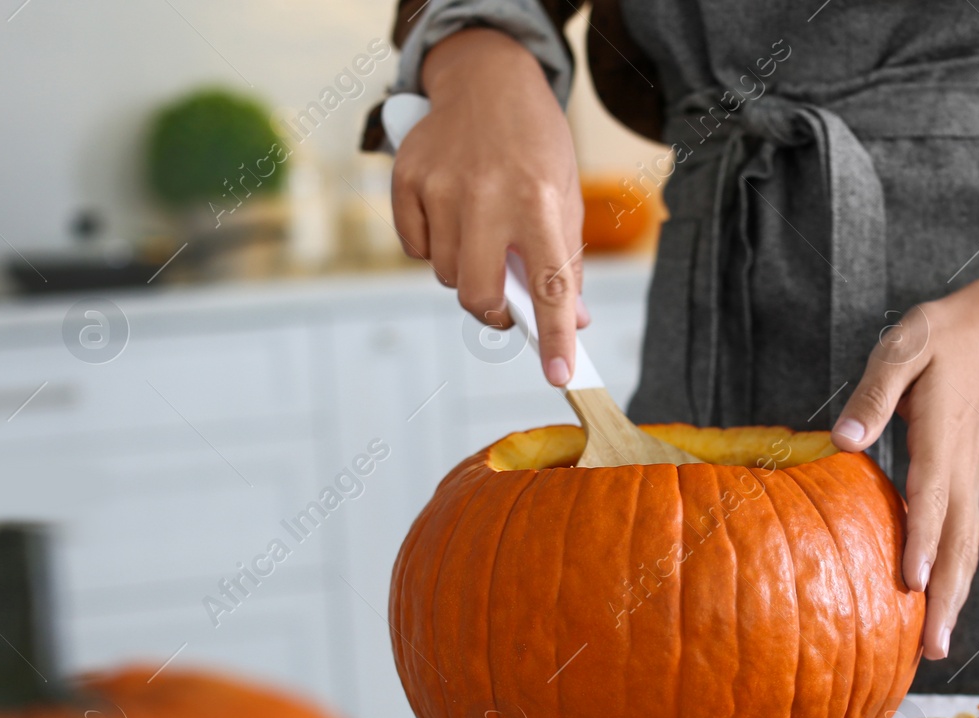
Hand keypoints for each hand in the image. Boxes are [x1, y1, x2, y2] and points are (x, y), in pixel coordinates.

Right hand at [392, 28, 588, 384]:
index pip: (549, 286)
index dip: (555, 338)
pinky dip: (434, 245)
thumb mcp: (564, 196)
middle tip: (506, 301)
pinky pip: (416, 248)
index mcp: (537, 202)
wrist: (487, 79)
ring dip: (466, 271)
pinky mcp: (406, 180)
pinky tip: (451, 214)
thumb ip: (565, 261)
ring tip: (482, 234)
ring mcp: (440, 188)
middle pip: (478, 295)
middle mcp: (486, 196)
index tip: (560, 376)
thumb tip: (572, 321)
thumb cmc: (533, 145)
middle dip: (493, 310)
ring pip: (446, 274)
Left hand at [831, 226, 978, 659]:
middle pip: (959, 541)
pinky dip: (956, 578)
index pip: (932, 495)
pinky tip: (939, 609)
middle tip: (934, 647)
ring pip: (966, 548)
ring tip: (938, 647)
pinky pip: (963, 539)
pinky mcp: (965, 485)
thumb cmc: (938, 338)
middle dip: (948, 596)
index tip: (914, 582)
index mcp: (940, 434)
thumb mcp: (903, 347)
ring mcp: (968, 479)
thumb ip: (875, 392)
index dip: (924, 539)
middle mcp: (959, 467)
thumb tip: (844, 440)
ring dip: (955, 598)